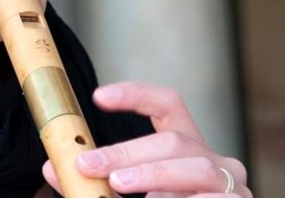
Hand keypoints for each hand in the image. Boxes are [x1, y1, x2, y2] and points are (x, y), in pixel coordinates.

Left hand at [42, 81, 250, 196]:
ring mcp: (233, 186)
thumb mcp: (130, 192)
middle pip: (171, 141)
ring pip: (192, 168)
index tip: (98, 96)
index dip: (136, 95)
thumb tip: (51, 169)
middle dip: (125, 152)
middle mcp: (216, 161)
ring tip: (120, 185)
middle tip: (88, 165)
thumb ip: (96, 182)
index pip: (169, 104)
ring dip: (151, 176)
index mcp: (189, 148)